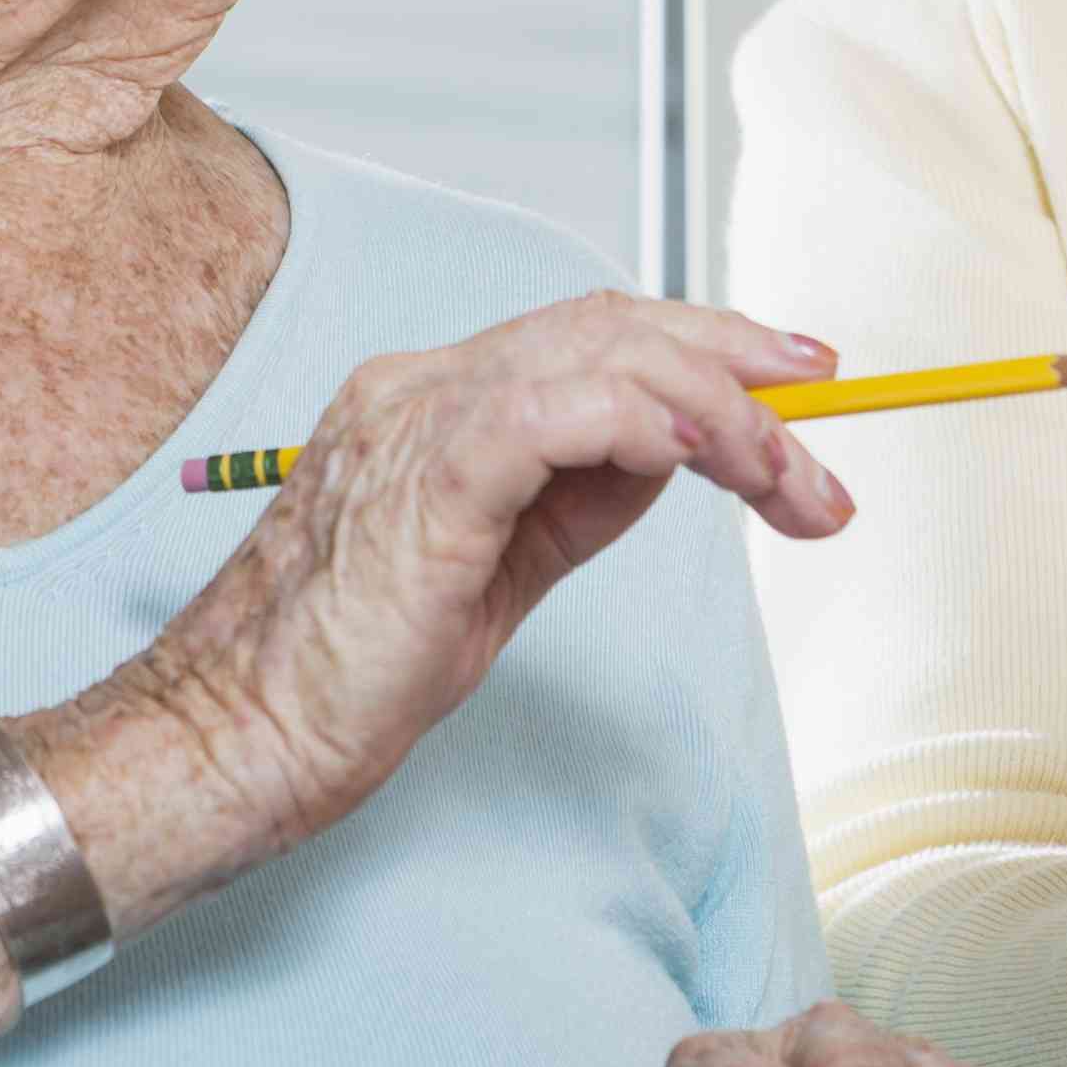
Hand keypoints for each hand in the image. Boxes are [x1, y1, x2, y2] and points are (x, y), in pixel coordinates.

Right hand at [91, 295, 857, 907]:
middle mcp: (420, 385)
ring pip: (605, 356)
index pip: (595, 333)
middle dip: (745, 369)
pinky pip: (557, 411)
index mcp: (428, 399)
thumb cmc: (350, 678)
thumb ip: (576, 498)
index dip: (709, 343)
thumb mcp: (497, 571)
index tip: (800, 387)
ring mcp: (413, 420)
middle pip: (616, 324)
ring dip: (727, 412)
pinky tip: (705, 460)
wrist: (237, 741)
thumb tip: (679, 452)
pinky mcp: (421, 478)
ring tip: (792, 481)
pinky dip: (646, 420)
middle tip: (829, 438)